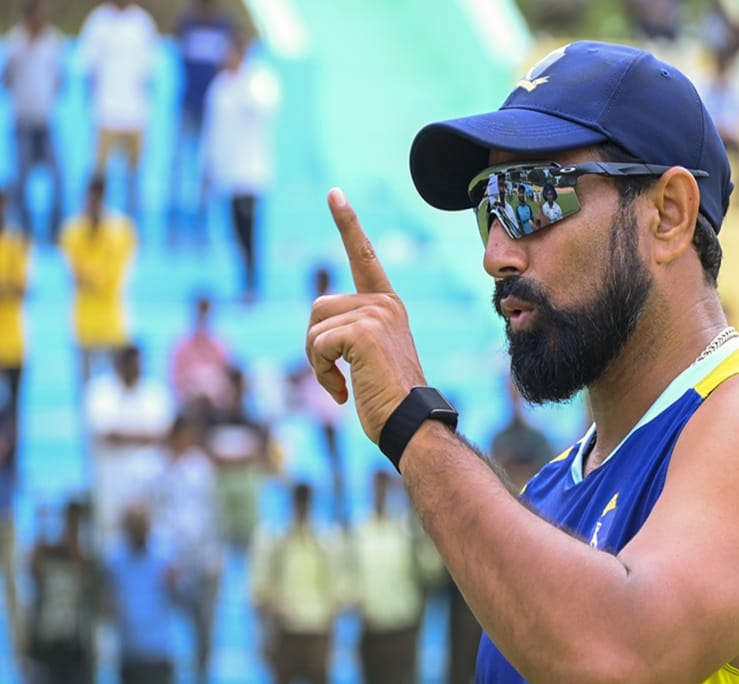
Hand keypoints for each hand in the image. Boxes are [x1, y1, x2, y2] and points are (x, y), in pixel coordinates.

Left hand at [306, 189, 427, 442]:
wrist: (411, 422)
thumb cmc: (389, 399)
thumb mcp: (370, 357)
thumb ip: (351, 334)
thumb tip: (320, 335)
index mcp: (388, 305)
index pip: (364, 255)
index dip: (348, 223)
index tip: (334, 193)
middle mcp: (384, 303)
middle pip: (318, 307)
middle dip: (316, 345)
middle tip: (338, 376)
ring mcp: (375, 314)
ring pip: (314, 328)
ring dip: (317, 362)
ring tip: (343, 385)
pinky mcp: (362, 331)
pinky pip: (317, 345)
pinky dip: (320, 373)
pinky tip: (342, 392)